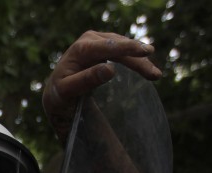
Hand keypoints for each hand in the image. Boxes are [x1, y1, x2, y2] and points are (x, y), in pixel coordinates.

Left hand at [43, 31, 161, 141]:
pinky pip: (123, 51)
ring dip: (140, 60)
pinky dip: (135, 59)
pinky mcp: (104, 46)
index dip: (128, 49)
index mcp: (80, 49)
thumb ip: (86, 80)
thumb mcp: (68, 91)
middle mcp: (90, 39)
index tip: (146, 52)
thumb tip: (110, 69)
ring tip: (155, 75)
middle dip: (139, 59)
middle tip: (155, 75)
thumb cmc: (60, 94)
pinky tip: (145, 66)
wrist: (56, 93)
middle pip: (120, 47)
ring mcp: (97, 41)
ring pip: (124, 48)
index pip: (108, 46)